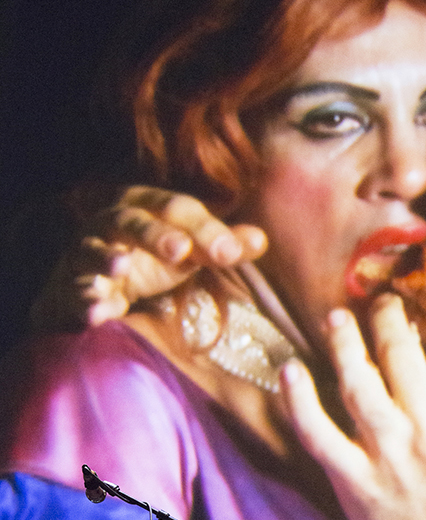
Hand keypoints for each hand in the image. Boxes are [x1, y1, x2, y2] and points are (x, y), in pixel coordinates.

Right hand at [31, 185, 267, 331]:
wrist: (95, 283)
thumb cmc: (149, 258)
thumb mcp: (187, 250)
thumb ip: (221, 245)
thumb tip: (262, 240)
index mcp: (146, 207)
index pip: (177, 210)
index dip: (204, 229)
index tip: (230, 254)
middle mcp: (112, 223)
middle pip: (132, 221)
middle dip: (154, 235)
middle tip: (180, 251)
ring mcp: (87, 254)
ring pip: (93, 251)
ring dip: (106, 259)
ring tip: (121, 269)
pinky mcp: (70, 286)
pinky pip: (74, 291)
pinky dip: (85, 300)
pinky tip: (99, 312)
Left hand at [280, 288, 425, 519]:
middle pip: (403, 348)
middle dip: (387, 313)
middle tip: (378, 302)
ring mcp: (390, 453)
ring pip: (358, 380)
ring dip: (344, 340)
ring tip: (336, 319)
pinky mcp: (355, 479)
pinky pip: (318, 431)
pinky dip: (299, 399)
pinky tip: (290, 370)